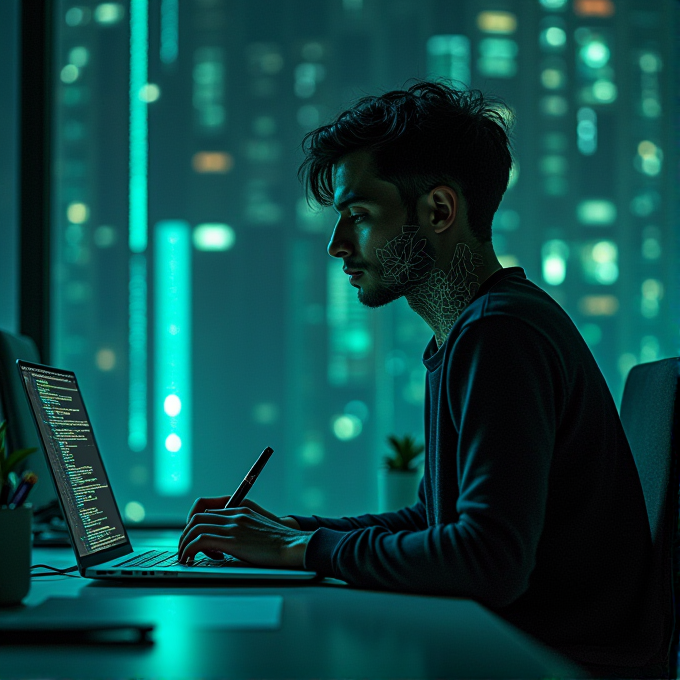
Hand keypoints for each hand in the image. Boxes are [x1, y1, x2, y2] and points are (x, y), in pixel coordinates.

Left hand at [177, 506, 311, 567]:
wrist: (293, 546)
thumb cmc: (280, 542)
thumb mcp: (259, 528)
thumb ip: (243, 529)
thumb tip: (226, 542)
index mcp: (241, 509)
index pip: (207, 509)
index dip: (195, 524)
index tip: (194, 538)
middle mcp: (235, 514)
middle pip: (198, 517)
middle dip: (186, 534)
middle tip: (186, 550)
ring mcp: (233, 526)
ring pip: (195, 527)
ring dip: (185, 543)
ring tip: (185, 557)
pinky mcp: (232, 540)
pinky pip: (200, 540)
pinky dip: (190, 550)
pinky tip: (191, 559)